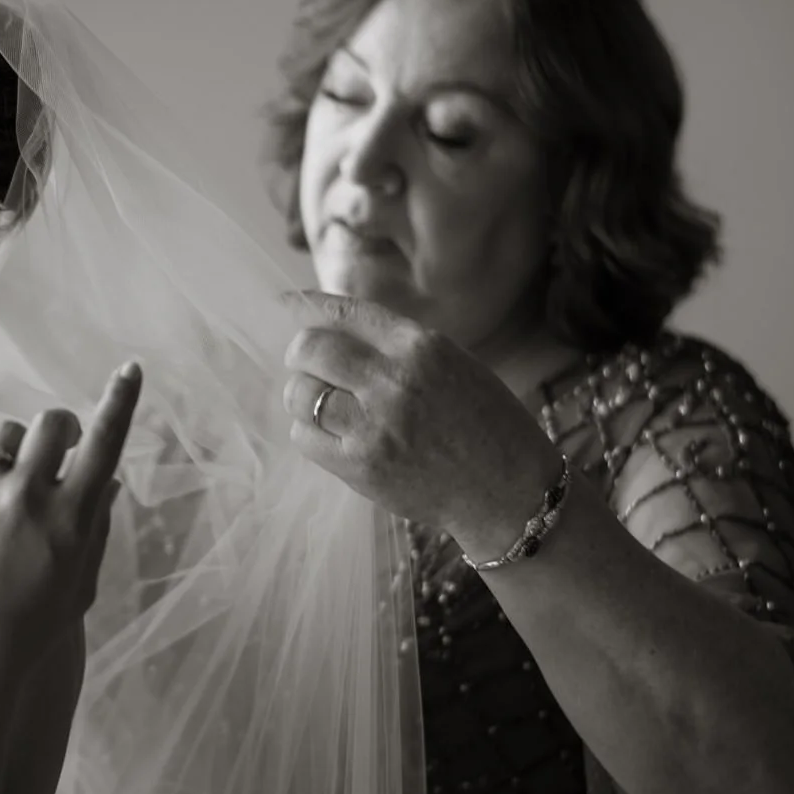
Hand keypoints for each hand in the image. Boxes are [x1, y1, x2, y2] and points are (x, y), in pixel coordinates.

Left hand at [0, 362, 141, 705]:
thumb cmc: (29, 632)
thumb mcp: (80, 587)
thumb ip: (96, 529)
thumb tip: (105, 481)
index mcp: (73, 522)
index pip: (106, 444)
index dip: (122, 401)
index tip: (130, 369)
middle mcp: (28, 500)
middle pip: (53, 422)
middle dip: (60, 428)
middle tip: (57, 447)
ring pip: (6, 432)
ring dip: (14, 448)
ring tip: (5, 485)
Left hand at [280, 291, 558, 543]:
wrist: (508, 492)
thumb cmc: (485, 425)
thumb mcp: (453, 364)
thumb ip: (398, 345)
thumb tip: (333, 325)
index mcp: (422, 346)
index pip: (346, 313)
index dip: (307, 304)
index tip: (286, 302)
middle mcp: (394, 380)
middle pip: (310, 349)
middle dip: (301, 354)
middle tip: (309, 366)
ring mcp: (374, 426)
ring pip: (299, 393)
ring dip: (303, 395)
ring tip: (325, 404)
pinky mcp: (360, 466)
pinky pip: (304, 436)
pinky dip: (309, 431)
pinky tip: (331, 435)